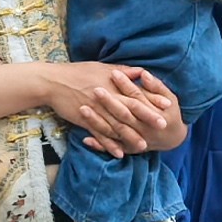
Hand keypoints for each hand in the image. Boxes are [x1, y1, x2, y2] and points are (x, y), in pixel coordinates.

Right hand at [41, 62, 183, 154]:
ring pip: (116, 125)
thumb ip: (124, 71)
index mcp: (113, 83)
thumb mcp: (102, 67)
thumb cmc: (78, 72)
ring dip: (131, 136)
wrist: (53, 81)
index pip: (137, 92)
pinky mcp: (85, 120)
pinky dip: (109, 144)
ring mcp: (96, 109)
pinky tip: (119, 153)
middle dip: (147, 117)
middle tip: (163, 126)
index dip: (153, 98)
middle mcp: (106, 96)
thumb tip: (142, 73)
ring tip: (144, 146)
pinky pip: (99, 134)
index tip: (169, 104)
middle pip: (130, 109)